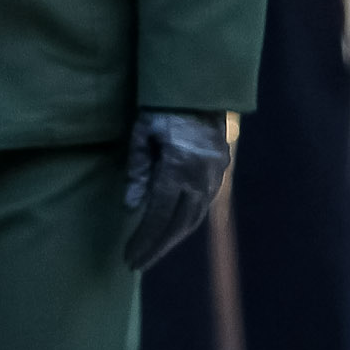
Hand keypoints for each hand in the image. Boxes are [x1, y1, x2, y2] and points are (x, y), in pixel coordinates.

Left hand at [122, 110, 230, 271]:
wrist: (201, 86)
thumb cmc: (163, 106)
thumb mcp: (142, 132)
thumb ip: (137, 170)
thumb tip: (131, 208)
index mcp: (179, 168)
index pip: (159, 215)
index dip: (144, 240)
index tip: (129, 258)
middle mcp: (201, 177)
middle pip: (178, 225)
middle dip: (157, 247)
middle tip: (137, 263)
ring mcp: (215, 176)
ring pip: (194, 219)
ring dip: (172, 238)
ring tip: (152, 251)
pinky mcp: (220, 171)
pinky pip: (202, 206)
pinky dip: (185, 222)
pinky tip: (172, 228)